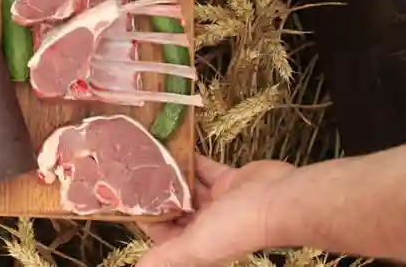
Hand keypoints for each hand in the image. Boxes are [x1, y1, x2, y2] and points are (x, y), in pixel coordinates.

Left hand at [137, 156, 295, 266]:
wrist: (279, 200)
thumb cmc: (236, 227)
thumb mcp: (195, 245)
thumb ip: (166, 256)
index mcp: (197, 244)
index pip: (163, 235)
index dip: (146, 220)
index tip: (126, 199)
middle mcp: (207, 225)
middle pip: (175, 210)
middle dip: (158, 196)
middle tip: (133, 172)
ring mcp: (219, 202)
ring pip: (189, 189)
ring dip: (172, 176)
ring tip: (149, 158)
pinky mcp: (231, 180)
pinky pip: (206, 170)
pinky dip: (193, 161)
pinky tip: (176, 149)